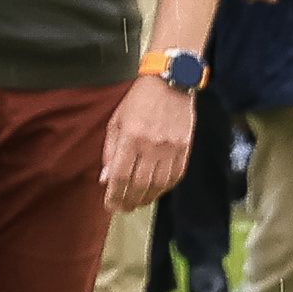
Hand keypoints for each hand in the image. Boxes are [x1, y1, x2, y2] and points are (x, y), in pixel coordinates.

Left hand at [99, 76, 197, 208]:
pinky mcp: (186, 146)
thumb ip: (110, 151)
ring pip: (160, 183)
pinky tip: (156, 191)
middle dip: (129, 201)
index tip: (110, 206)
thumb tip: (106, 179)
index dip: (115, 195)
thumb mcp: (116, 122)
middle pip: (140, 184)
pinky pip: (177, 174)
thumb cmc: (138, 101)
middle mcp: (153, 145)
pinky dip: (166, 187)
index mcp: (131, 138)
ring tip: (138, 203)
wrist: (170, 82)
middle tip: (123, 209)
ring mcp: (172, 147)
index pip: (121, 176)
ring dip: (147, 198)